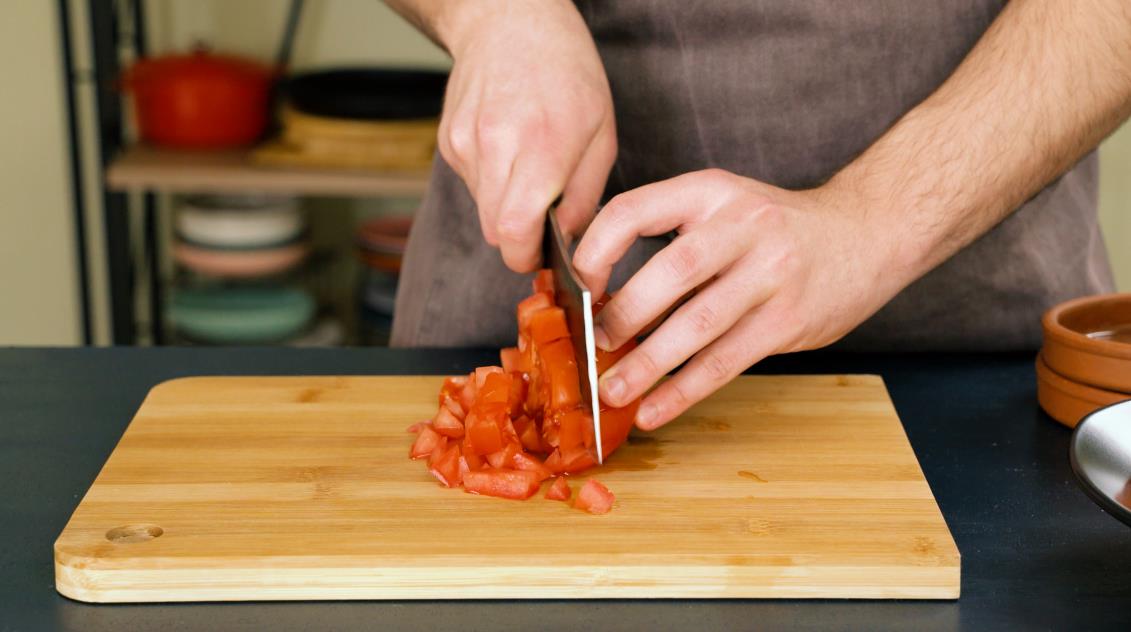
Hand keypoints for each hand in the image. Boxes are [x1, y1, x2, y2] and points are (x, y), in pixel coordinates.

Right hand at [437, 0, 615, 271]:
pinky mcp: (449, 140)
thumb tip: (569, 242)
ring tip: (529, 169)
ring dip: (506, 208)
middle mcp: (496, 146)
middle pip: (494, 231)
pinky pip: (471, 184)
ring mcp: (465, 143)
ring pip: (481, 210)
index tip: (542, 257)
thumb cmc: (567, 72)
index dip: (526, 257)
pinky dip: (492, 182)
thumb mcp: (602, 132)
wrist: (510, 20)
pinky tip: (508, 149)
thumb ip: (586, 195)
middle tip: (543, 224)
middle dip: (519, 239)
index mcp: (542, 146)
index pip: (515, 231)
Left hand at [573, 169, 905, 429]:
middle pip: (671, 272)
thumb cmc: (775, 228)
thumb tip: (598, 297)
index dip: (595, 252)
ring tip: (613, 392)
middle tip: (593, 347)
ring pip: (699, 324)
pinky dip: (685, 391)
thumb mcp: (723, 207)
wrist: (868, 232)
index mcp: (709, 191)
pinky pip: (727, 361)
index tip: (577, 289)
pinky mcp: (789, 319)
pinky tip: (655, 410)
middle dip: (624, 315)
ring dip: (648, 364)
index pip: (632, 211)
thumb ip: (671, 238)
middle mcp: (741, 225)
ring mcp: (771, 273)